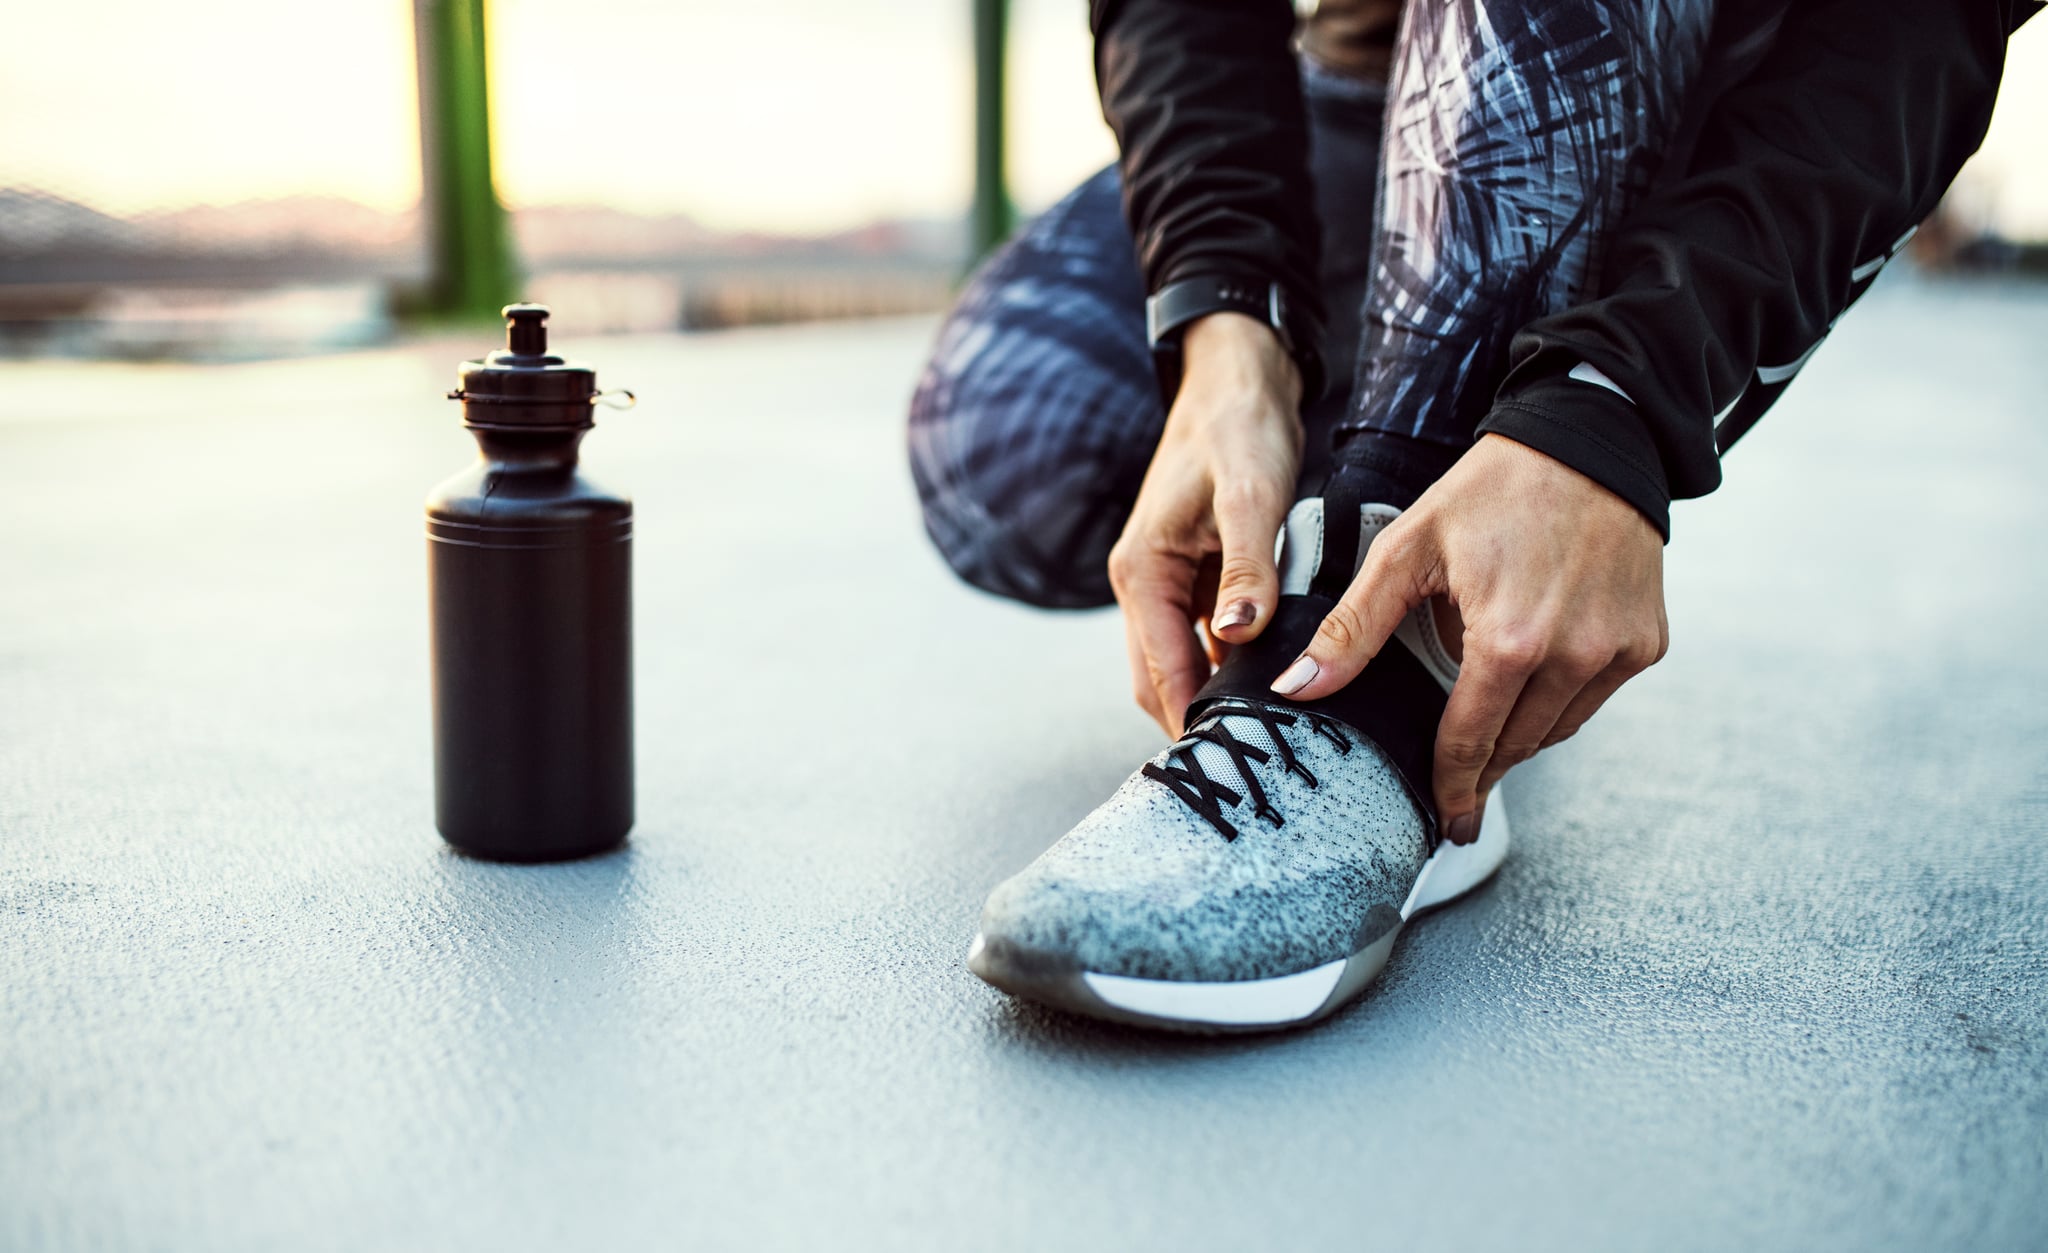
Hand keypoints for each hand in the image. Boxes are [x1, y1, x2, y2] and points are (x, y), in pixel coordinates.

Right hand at [1107, 313, 1302, 737]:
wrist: (1237, 376)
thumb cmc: (1237, 426)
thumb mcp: (1249, 494)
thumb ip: (1247, 567)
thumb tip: (1238, 637)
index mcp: (1142, 572)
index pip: (1159, 671)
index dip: (1190, 721)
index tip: (1228, 763)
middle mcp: (1145, 583)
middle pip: (1161, 679)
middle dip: (1196, 721)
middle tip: (1256, 762)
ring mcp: (1170, 581)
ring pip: (1183, 663)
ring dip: (1215, 696)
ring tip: (1270, 733)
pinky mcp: (1198, 574)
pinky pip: (1207, 637)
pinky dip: (1231, 665)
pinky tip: (1273, 680)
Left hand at [1271, 433, 1668, 842]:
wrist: (1590, 442)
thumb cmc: (1491, 491)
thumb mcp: (1407, 550)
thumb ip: (1354, 628)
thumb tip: (1301, 689)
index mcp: (1510, 643)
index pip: (1470, 741)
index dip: (1452, 786)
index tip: (1446, 820)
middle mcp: (1574, 657)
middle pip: (1515, 746)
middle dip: (1482, 769)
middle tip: (1458, 792)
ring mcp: (1618, 653)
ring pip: (1557, 731)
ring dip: (1520, 738)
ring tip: (1488, 736)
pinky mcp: (1649, 643)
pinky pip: (1594, 701)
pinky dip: (1561, 704)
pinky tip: (1532, 688)